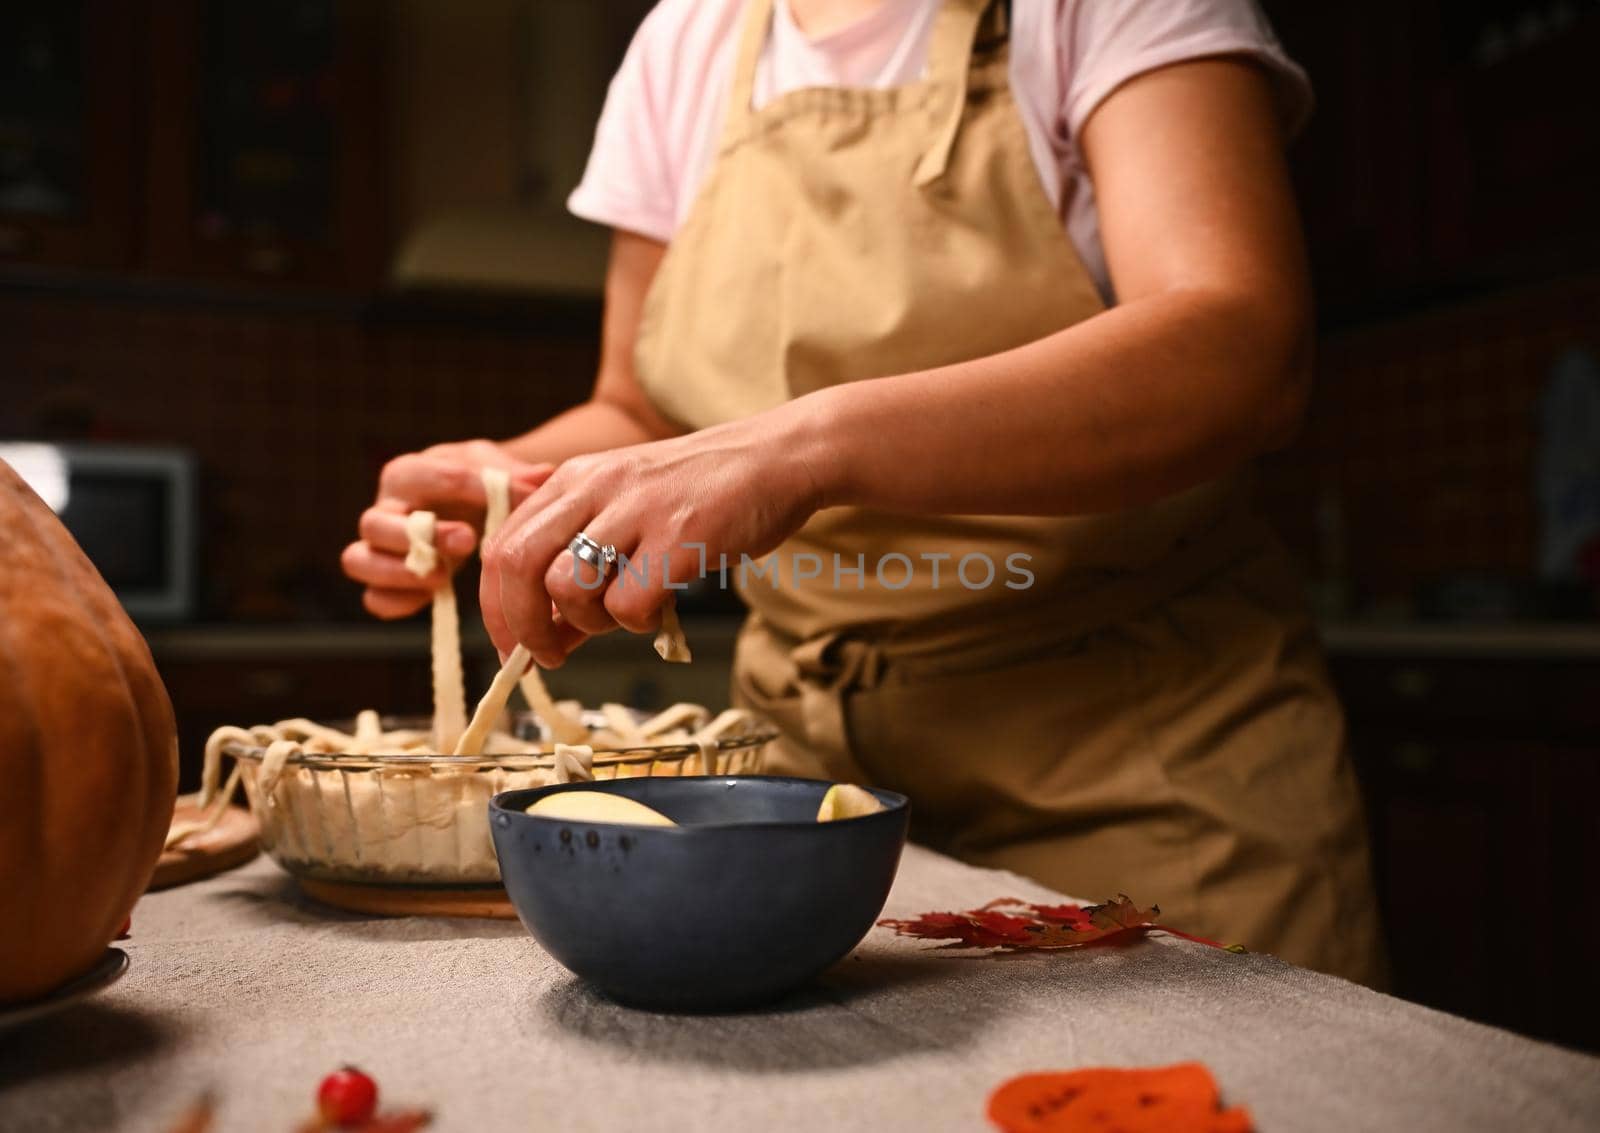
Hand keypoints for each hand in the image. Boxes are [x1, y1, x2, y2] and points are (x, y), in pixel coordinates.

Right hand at [342, 439, 552, 618]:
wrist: (476, 503)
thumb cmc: (481, 482)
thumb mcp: (497, 469)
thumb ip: (516, 475)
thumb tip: (542, 476)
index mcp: (409, 474)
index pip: (418, 475)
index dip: (460, 487)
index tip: (500, 497)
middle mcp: (385, 509)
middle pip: (373, 522)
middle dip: (420, 536)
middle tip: (468, 541)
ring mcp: (380, 548)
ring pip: (358, 561)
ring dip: (398, 572)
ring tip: (442, 577)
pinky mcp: (387, 582)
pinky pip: (374, 599)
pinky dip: (398, 602)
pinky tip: (433, 598)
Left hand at [480, 416, 824, 666]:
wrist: (778, 458)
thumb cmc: (705, 493)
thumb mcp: (627, 512)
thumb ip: (582, 566)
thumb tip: (546, 638)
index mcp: (573, 480)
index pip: (502, 546)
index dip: (496, 608)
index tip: (513, 648)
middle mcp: (595, 488)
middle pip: (516, 564)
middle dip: (522, 625)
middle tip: (547, 656)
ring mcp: (636, 511)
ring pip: (567, 587)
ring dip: (587, 623)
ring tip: (622, 616)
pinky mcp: (679, 538)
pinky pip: (629, 605)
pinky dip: (638, 624)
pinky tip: (662, 608)